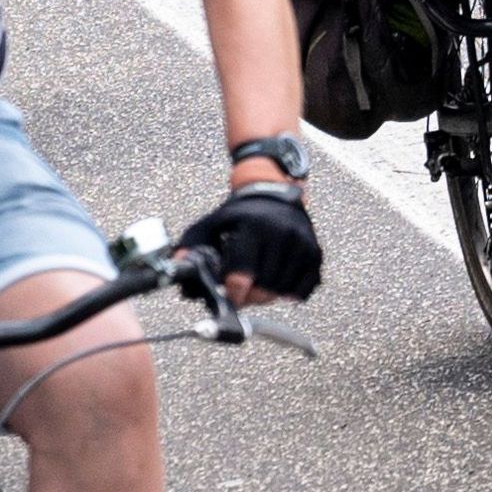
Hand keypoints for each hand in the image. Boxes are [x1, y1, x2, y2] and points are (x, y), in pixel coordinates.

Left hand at [185, 176, 322, 306]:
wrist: (274, 194)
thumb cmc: (238, 216)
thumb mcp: (211, 224)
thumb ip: (191, 247)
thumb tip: (176, 270)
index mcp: (253, 227)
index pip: (243, 276)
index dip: (234, 294)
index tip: (231, 297)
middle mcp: (281, 234)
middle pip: (265, 288)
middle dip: (250, 297)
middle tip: (242, 292)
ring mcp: (302, 243)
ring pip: (284, 291)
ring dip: (269, 296)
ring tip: (258, 284)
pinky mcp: (315, 252)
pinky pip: (305, 288)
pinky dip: (291, 294)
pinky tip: (278, 283)